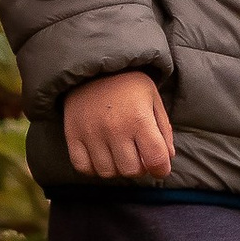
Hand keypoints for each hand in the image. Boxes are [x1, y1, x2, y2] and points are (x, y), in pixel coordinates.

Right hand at [61, 70, 175, 180]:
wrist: (94, 67)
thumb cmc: (128, 85)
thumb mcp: (153, 99)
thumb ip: (163, 130)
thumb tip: (166, 159)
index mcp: (139, 118)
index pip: (155, 159)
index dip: (161, 168)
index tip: (159, 165)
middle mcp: (114, 128)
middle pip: (131, 171)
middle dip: (139, 167)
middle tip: (138, 154)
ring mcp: (91, 134)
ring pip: (108, 173)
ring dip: (117, 168)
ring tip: (119, 152)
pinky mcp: (73, 136)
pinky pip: (83, 168)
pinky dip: (93, 167)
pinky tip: (101, 154)